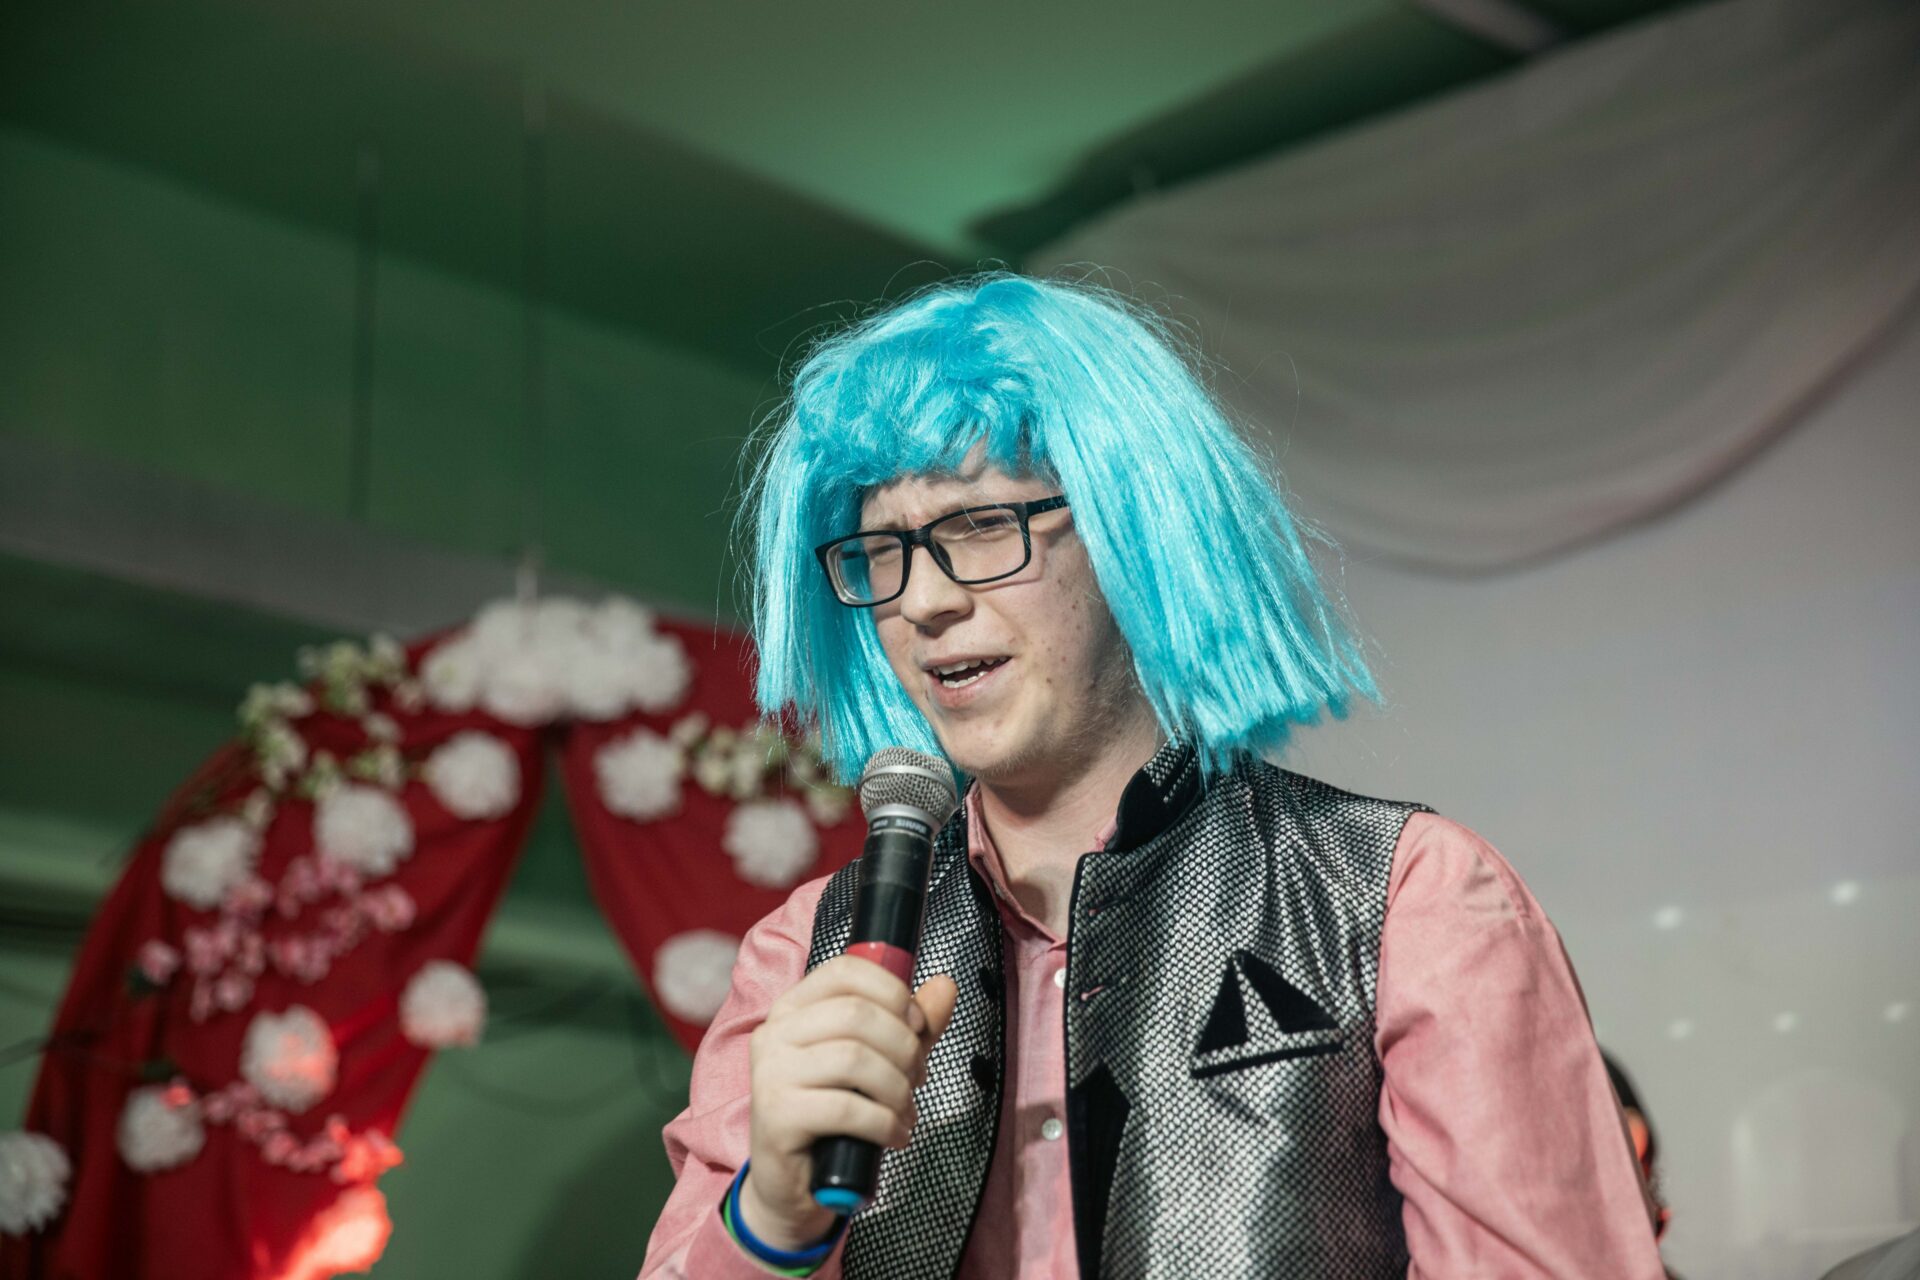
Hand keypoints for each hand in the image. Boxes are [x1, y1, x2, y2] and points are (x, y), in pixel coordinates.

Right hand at [738, 956, 958, 1249]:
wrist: (796, 1183)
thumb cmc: (836, 1115)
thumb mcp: (879, 1061)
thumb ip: (910, 1024)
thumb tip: (946, 985)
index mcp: (794, 1007)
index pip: (845, 970)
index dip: (893, 992)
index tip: (918, 1025)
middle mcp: (775, 1032)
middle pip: (856, 1014)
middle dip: (904, 1047)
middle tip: (917, 1078)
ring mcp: (770, 1073)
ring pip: (854, 1059)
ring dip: (897, 1088)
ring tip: (905, 1110)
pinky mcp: (776, 1115)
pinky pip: (846, 1108)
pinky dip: (884, 1123)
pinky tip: (894, 1135)